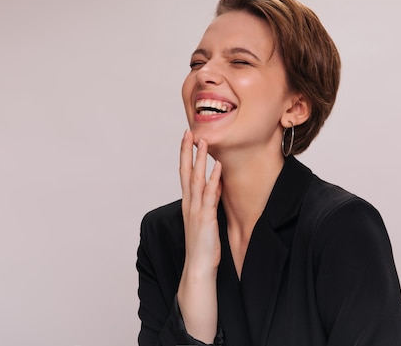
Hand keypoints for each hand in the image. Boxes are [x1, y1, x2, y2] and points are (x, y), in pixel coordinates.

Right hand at [177, 130, 221, 342]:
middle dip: (187, 150)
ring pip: (195, 179)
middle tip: (189, 131)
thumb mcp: (205, 221)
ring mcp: (196, 211)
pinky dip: (213, 180)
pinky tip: (217, 167)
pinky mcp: (205, 218)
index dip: (185, 156)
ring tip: (203, 140)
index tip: (187, 138)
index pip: (184, 175)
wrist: (198, 269)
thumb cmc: (203, 247)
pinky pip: (209, 195)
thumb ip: (208, 203)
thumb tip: (216, 186)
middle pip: (185, 172)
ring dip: (199, 159)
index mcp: (188, 204)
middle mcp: (189, 204)